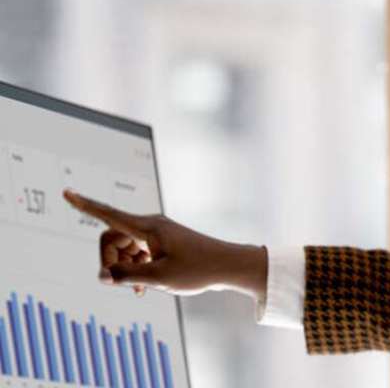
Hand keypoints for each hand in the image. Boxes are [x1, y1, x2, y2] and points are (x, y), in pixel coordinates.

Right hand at [63, 189, 266, 302]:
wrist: (229, 266)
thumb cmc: (198, 270)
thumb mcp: (159, 278)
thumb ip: (127, 276)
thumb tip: (103, 276)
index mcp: (148, 227)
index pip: (109, 214)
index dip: (86, 206)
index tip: (66, 193)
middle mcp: (150, 225)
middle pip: (111, 238)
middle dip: (109, 261)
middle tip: (118, 284)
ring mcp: (157, 233)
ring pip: (123, 248)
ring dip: (123, 268)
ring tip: (139, 290)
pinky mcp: (163, 243)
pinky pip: (137, 253)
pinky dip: (135, 269)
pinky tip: (143, 289)